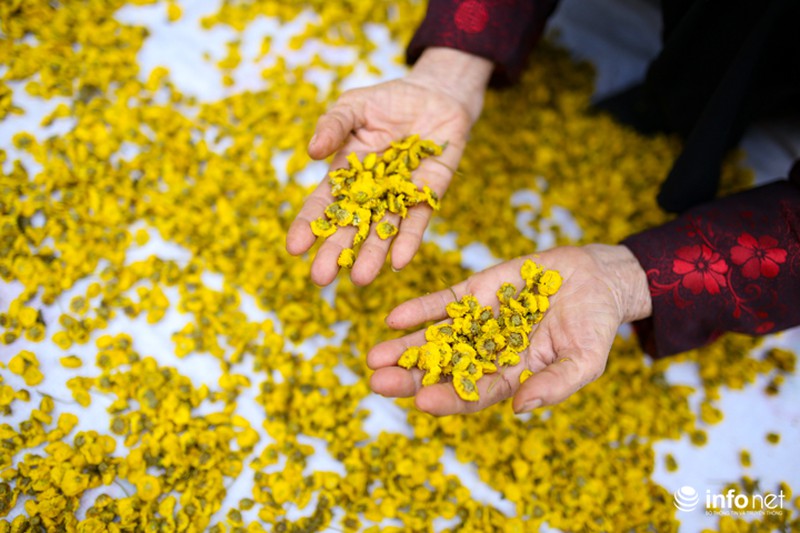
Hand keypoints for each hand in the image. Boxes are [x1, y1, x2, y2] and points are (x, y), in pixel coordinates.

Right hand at [286, 48, 492, 285]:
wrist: (436, 96)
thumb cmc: (389, 100)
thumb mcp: (354, 106)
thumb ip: (333, 125)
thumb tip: (312, 152)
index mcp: (346, 173)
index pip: (324, 203)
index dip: (309, 224)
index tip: (294, 247)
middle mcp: (371, 192)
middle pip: (350, 226)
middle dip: (335, 251)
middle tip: (320, 279)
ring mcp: (399, 196)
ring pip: (383, 230)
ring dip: (372, 255)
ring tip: (360, 280)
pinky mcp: (428, 195)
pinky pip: (417, 221)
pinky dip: (409, 241)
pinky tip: (400, 262)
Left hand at [367, 245, 651, 414]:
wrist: (596, 279)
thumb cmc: (595, 327)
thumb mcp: (584, 361)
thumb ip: (554, 385)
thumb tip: (520, 408)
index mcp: (511, 377)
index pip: (474, 394)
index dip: (449, 399)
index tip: (422, 402)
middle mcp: (486, 353)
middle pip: (443, 370)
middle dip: (411, 378)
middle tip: (378, 382)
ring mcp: (477, 322)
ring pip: (435, 338)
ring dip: (405, 348)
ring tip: (374, 356)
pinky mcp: (475, 292)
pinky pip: (443, 303)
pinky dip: (420, 310)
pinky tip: (394, 318)